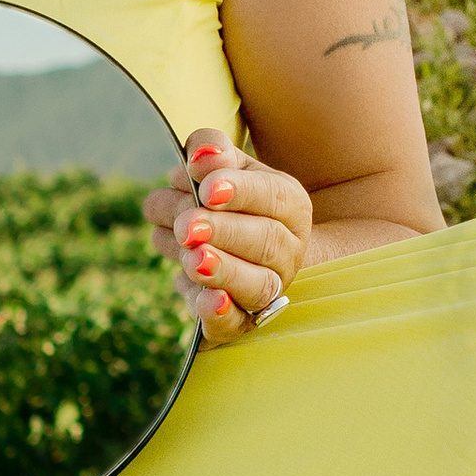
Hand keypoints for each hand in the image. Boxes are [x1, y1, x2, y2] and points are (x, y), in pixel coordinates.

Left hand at [144, 127, 310, 347]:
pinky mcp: (240, 320)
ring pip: (256, 284)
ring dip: (223, 271)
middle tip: (186, 226)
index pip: (273, 196)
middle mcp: (287, 250)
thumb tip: (200, 156)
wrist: (243, 250)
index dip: (240, 191)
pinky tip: (205, 301)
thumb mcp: (225, 166)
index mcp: (290, 205)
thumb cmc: (227, 199)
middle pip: (265, 241)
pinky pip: (235, 324)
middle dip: (223, 232)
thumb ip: (212, 151)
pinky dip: (221, 316)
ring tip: (192, 258)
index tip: (207, 188)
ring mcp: (268, 288)